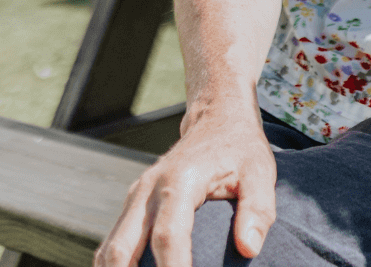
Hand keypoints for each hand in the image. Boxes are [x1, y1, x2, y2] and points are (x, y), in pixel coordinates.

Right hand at [94, 104, 275, 266]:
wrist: (216, 119)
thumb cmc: (241, 148)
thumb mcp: (260, 170)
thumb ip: (258, 208)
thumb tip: (248, 249)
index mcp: (180, 179)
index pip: (168, 234)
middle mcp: (148, 189)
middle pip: (122, 249)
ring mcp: (135, 198)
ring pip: (109, 250)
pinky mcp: (131, 207)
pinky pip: (112, 245)